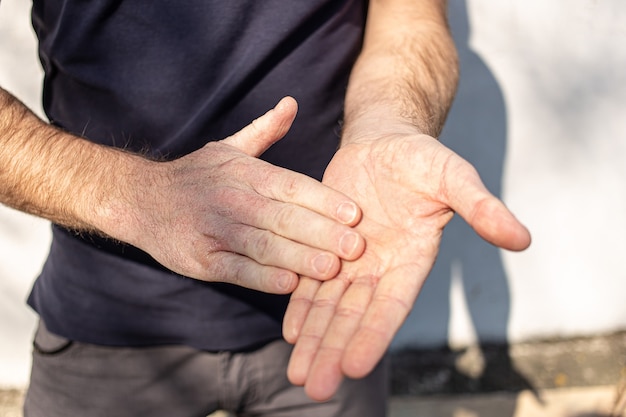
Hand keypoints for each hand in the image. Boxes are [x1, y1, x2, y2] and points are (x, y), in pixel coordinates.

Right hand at [119, 97, 364, 293]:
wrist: (141, 199)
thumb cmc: (198, 176)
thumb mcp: (229, 147)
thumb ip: (265, 130)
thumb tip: (292, 103)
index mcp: (245, 172)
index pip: (291, 185)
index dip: (324, 200)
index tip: (356, 215)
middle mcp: (233, 199)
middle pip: (283, 217)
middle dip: (322, 233)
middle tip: (357, 247)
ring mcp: (216, 230)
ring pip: (263, 245)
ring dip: (299, 258)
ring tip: (331, 270)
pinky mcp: (201, 259)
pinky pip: (237, 270)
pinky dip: (263, 277)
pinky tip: (289, 284)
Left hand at [283, 133, 530, 399]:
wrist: (383, 142)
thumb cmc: (422, 158)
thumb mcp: (454, 176)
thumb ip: (482, 207)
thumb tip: (523, 239)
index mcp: (412, 258)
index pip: (391, 304)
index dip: (373, 334)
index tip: (354, 366)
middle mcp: (380, 267)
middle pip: (354, 315)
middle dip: (334, 350)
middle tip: (315, 387)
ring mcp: (351, 260)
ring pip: (329, 306)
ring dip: (314, 339)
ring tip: (298, 374)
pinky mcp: (324, 245)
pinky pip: (310, 280)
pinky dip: (300, 305)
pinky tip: (290, 332)